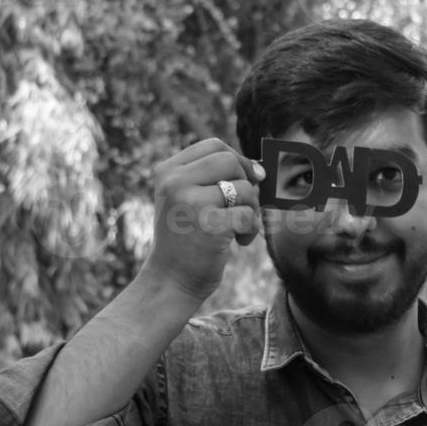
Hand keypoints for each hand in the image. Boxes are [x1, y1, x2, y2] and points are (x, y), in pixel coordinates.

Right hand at [141, 138, 263, 301]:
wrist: (171, 280)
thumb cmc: (186, 241)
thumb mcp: (187, 201)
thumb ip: (212, 181)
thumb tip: (259, 168)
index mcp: (168, 171)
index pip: (213, 146)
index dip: (239, 158)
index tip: (251, 178)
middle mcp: (175, 182)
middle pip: (229, 161)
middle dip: (247, 184)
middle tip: (245, 208)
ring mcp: (191, 202)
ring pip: (243, 188)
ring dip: (251, 210)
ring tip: (239, 230)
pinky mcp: (209, 225)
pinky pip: (248, 215)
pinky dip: (251, 229)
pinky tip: (239, 242)